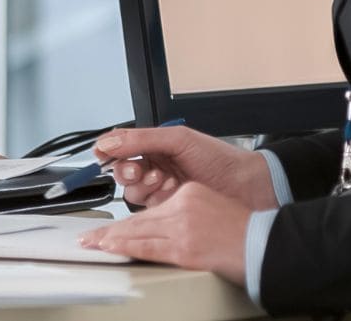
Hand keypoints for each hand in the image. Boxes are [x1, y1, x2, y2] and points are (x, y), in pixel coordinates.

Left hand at [80, 182, 251, 281]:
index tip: (112, 226)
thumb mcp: (213, 208)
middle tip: (89, 235)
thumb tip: (168, 227)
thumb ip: (188, 212)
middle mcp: (183, 205)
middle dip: (111, 229)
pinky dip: (124, 246)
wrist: (266, 244)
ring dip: (110, 238)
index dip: (127, 219)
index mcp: (190, 194)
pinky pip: (146, 246)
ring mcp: (182, 226)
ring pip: (137, 231)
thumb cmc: (245, 232)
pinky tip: (110, 247)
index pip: (150, 207)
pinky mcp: (184, 246)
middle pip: (139, 218)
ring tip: (92, 243)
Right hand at [94, 126, 275, 210]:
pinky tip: (171, 190)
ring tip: (163, 179)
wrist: (246, 185)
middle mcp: (154, 166)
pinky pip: (147, 209)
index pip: (120, 147)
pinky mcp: (167, 210)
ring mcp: (160, 189)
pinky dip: (155, 199)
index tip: (104, 154)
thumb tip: (108, 141)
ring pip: (131, 192)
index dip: (108, 151)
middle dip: (127, 170)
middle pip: (121, 171)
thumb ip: (140, 139)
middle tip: (140, 169)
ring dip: (143, 185)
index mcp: (155, 145)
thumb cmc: (219, 158)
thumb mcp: (178, 140)